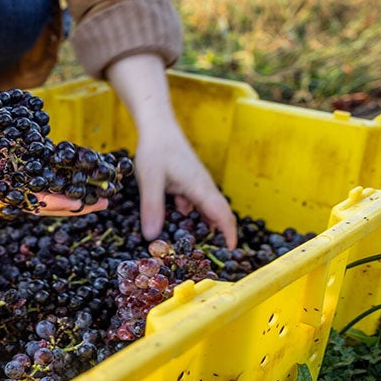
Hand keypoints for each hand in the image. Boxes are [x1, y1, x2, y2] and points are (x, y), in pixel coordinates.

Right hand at [0, 76, 102, 215]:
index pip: (18, 198)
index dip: (45, 201)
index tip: (71, 202)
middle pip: (38, 201)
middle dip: (71, 204)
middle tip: (104, 202)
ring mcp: (1, 178)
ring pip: (41, 190)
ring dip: (70, 193)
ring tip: (103, 194)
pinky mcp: (4, 166)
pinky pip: (35, 174)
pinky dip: (56, 175)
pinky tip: (79, 173)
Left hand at [104, 54, 237, 247]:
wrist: (157, 125)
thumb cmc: (155, 149)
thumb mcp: (150, 180)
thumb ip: (152, 208)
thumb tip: (152, 237)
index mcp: (200, 187)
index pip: (222, 214)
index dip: (229, 234)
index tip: (230, 252)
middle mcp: (203, 186)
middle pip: (217, 213)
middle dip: (219, 233)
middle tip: (212, 255)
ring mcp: (196, 182)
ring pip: (205, 207)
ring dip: (203, 223)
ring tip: (195, 243)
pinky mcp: (188, 179)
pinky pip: (194, 200)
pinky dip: (190, 212)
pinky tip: (179, 215)